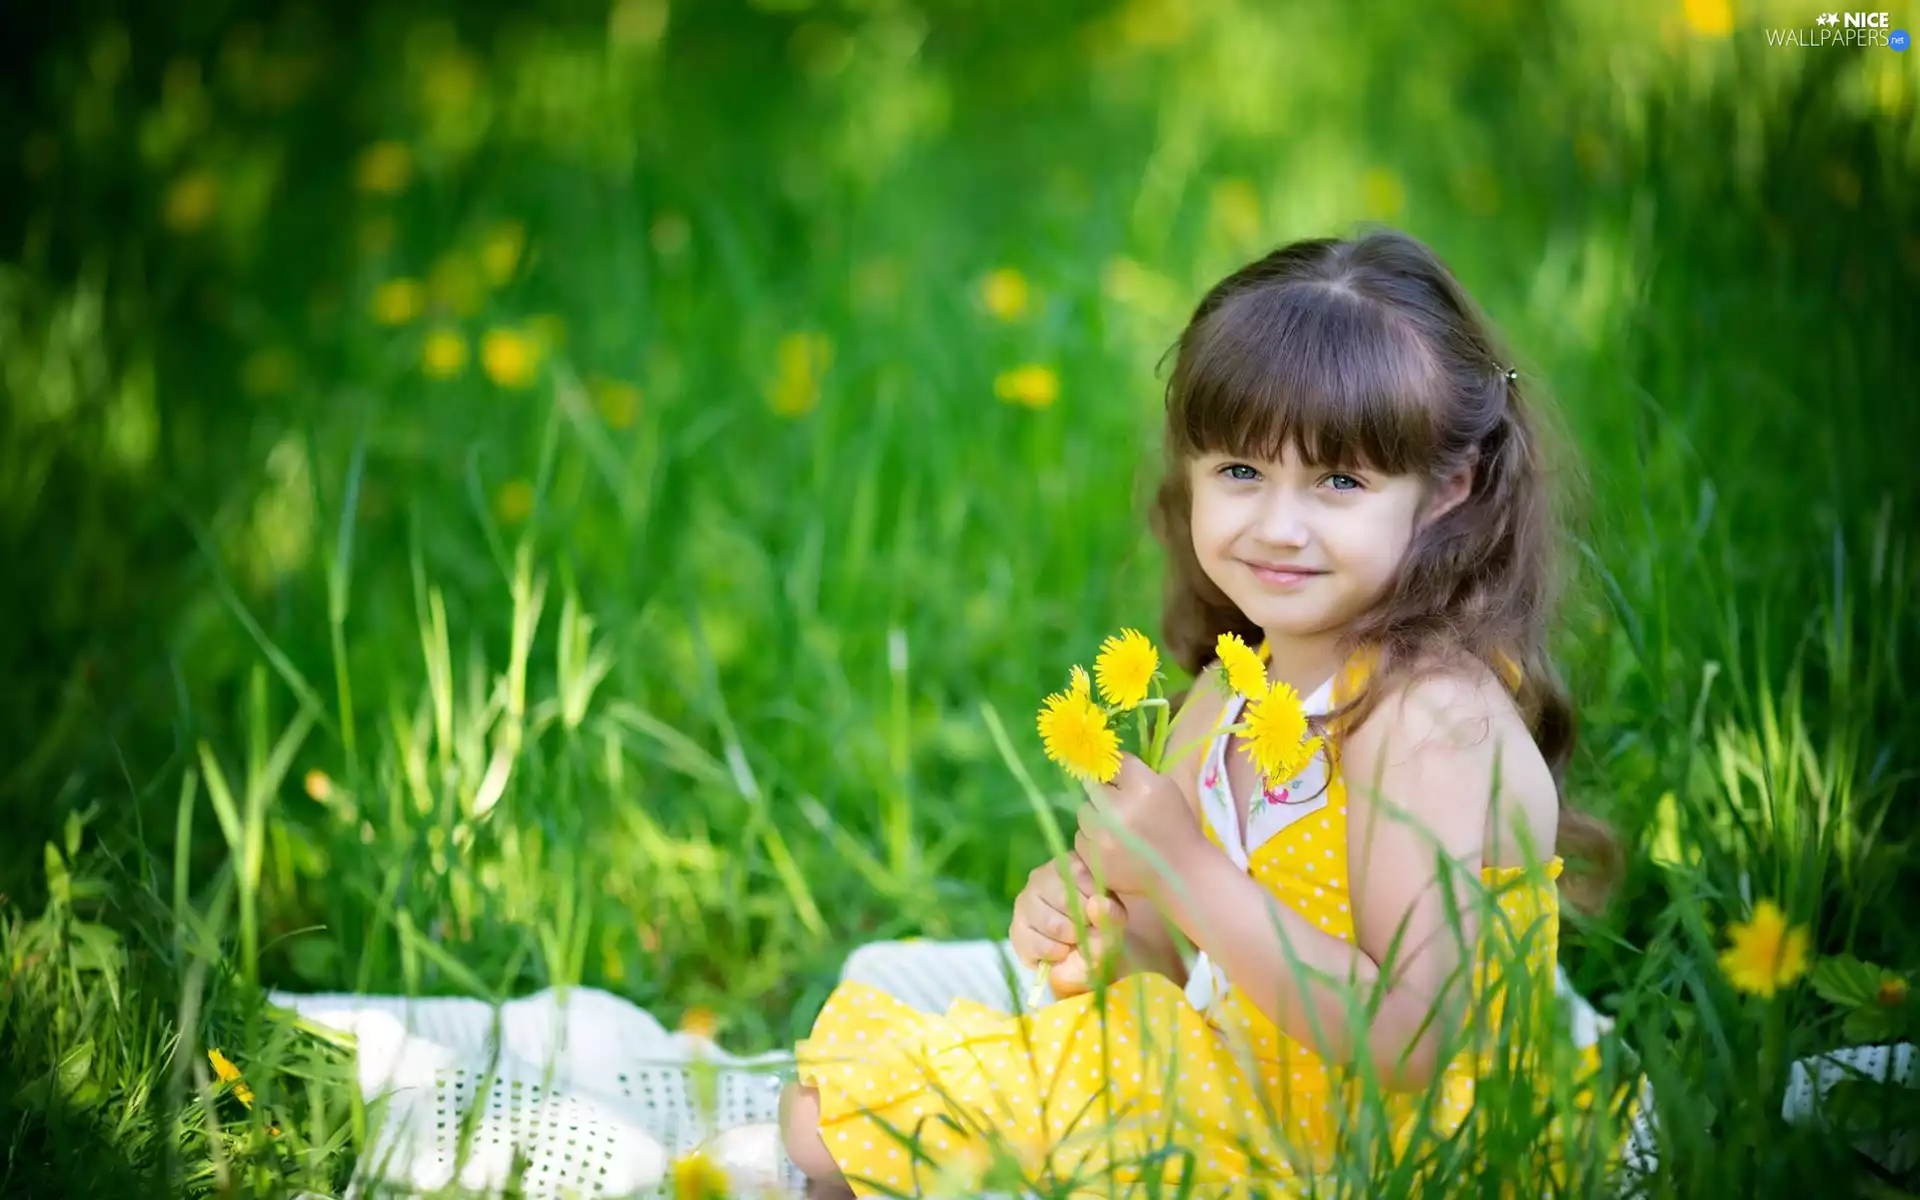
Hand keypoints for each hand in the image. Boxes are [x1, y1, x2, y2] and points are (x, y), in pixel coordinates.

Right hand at [1009, 853, 1127, 997]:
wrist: (1087, 955)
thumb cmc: (1101, 927)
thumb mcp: (1115, 918)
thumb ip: (1111, 912)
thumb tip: (1096, 905)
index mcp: (1067, 865)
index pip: (1078, 872)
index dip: (1095, 897)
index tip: (1106, 910)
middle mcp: (1041, 877)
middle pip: (1064, 898)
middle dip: (1084, 921)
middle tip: (1091, 929)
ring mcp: (1025, 902)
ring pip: (1051, 922)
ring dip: (1070, 938)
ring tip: (1077, 941)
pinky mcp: (1016, 929)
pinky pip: (1035, 943)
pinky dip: (1054, 952)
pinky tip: (1062, 951)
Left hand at [1073, 754, 1204, 895]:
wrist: (1180, 871)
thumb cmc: (1175, 825)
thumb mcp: (1164, 786)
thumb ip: (1133, 771)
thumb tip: (1104, 760)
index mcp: (1141, 788)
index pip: (1112, 765)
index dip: (1113, 772)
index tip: (1117, 780)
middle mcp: (1117, 811)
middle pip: (1092, 789)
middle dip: (1104, 796)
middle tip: (1121, 809)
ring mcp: (1102, 838)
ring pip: (1084, 813)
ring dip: (1096, 817)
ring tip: (1117, 830)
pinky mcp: (1095, 861)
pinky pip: (1080, 838)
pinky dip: (1092, 840)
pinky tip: (1112, 846)